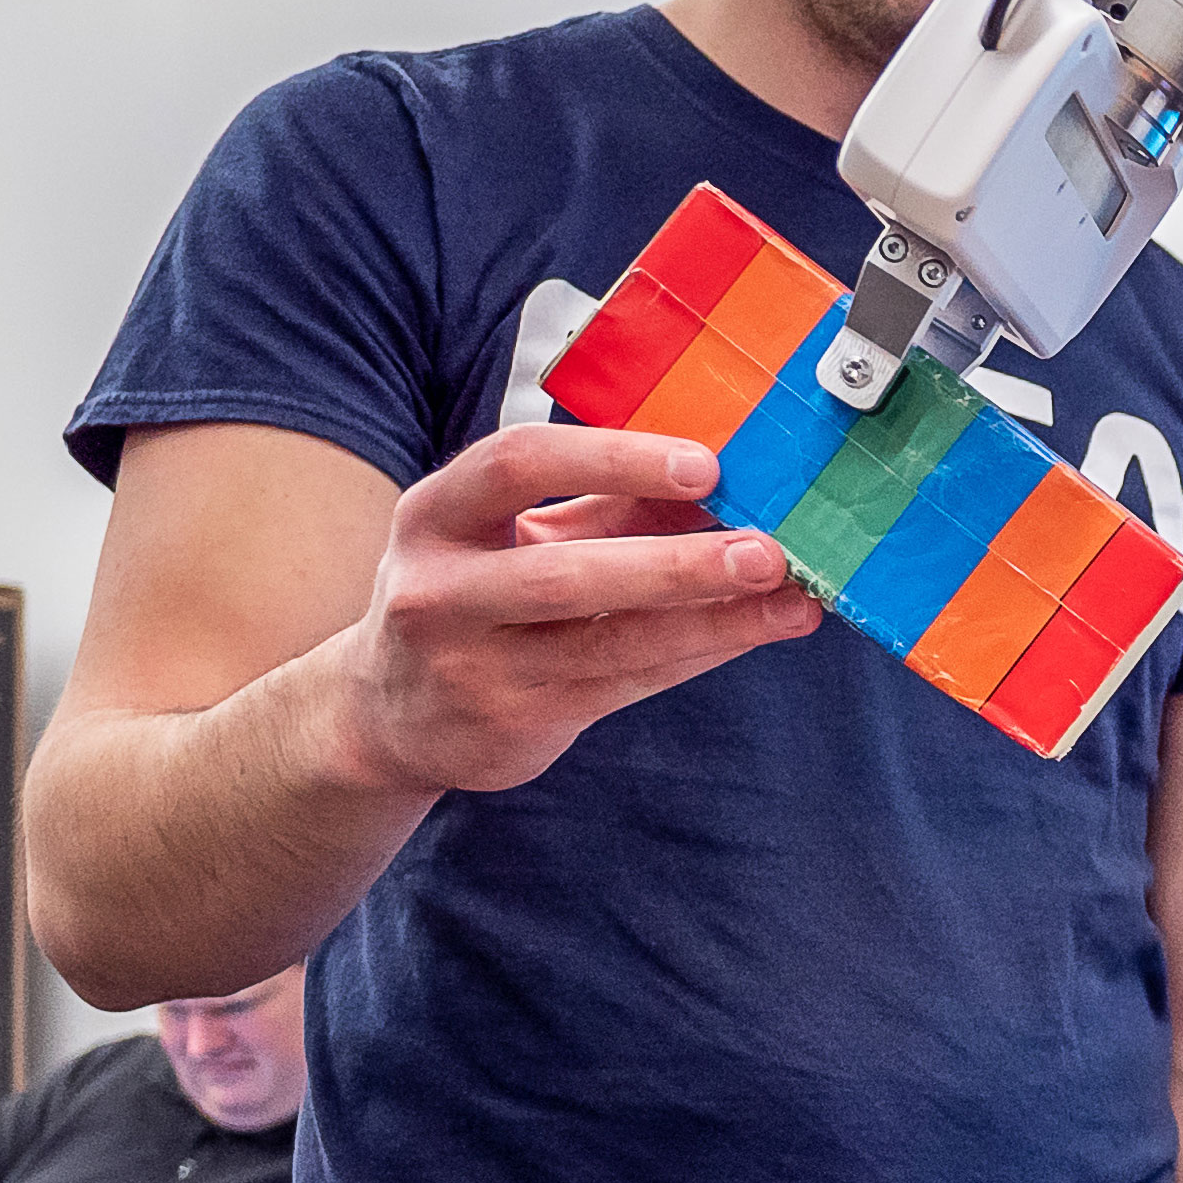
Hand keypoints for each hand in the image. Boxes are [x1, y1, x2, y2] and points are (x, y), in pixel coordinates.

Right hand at [319, 423, 819, 799]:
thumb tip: (721, 469)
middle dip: (677, 565)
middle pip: (566, 575)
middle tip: (768, 551)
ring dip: (713, 621)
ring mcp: (472, 668)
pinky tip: (754, 631)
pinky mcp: (514, 722)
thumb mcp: (512, 533)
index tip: (703, 464)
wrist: (390, 713)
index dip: (611, 459)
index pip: (514, 466)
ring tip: (792, 600)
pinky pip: (626, 682)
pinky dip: (698, 653)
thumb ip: (603, 503)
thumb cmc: (473, 593)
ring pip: (610, 643)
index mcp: (434, 515)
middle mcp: (440, 592)